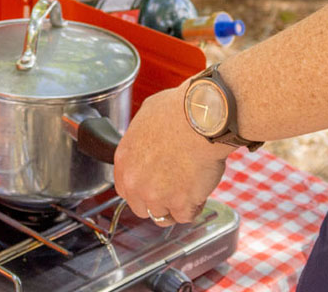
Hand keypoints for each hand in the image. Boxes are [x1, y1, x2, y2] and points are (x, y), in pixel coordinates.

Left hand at [113, 86, 235, 225]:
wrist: (202, 120)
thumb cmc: (178, 111)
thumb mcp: (147, 117)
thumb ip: (142, 137)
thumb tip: (148, 136)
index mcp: (124, 161)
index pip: (125, 189)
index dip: (140, 190)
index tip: (152, 187)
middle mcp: (136, 183)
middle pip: (142, 207)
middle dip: (157, 201)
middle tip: (174, 189)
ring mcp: (157, 196)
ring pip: (163, 215)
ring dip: (176, 205)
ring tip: (190, 188)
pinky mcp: (180, 204)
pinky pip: (186, 216)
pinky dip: (194, 207)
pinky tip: (200, 193)